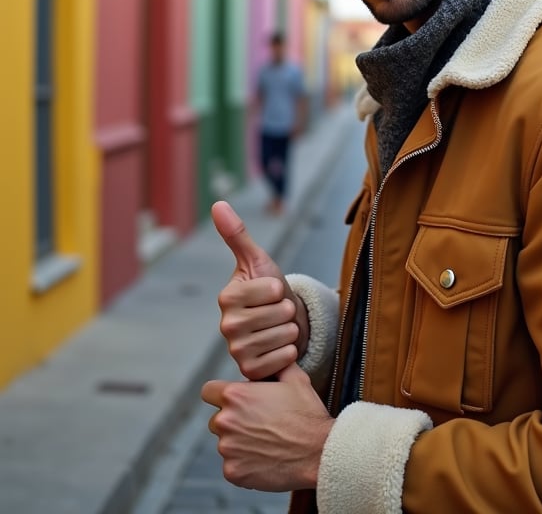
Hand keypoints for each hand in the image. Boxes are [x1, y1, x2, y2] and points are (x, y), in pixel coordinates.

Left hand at [202, 362, 333, 491]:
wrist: (319, 452)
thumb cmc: (307, 414)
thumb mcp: (295, 379)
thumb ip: (275, 365)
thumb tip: (269, 359)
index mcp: (236, 395)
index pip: (209, 391)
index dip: (220, 394)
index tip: (235, 400)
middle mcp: (225, 421)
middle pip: (216, 419)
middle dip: (233, 420)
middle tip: (259, 423)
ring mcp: (227, 449)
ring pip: (225, 443)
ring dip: (240, 442)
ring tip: (267, 442)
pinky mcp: (233, 472)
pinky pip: (232, 465)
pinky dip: (246, 463)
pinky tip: (267, 458)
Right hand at [212, 201, 309, 379]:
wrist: (280, 324)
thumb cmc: (269, 290)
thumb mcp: (258, 261)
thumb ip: (237, 234)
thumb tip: (218, 204)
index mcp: (227, 297)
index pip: (273, 289)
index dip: (281, 288)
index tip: (272, 293)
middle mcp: (226, 326)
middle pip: (281, 313)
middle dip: (288, 310)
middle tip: (278, 313)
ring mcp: (237, 351)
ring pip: (285, 335)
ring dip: (291, 331)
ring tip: (279, 328)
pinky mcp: (250, 372)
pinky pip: (285, 359)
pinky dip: (290, 353)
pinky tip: (280, 348)